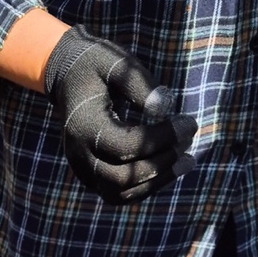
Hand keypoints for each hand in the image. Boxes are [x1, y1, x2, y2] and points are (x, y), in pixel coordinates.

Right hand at [44, 25, 196, 204]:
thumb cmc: (96, 65)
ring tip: (186, 161)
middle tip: (188, 143)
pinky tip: (168, 168)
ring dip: (156, 181)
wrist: (68, 77)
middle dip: (161, 163)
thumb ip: (139, 83)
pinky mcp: (90, 176)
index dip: (161, 139)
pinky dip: (145, 186)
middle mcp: (79, 154)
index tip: (189, 123)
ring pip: (120, 194)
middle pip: (122, 178)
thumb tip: (165, 109)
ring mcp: (82, 169)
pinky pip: (118, 194)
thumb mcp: (116, 62)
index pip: (125, 146)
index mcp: (83, 125)